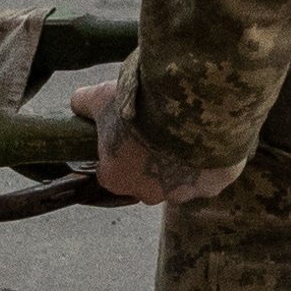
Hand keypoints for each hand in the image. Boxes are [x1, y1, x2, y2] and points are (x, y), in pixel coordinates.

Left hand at [69, 72, 235, 206]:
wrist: (192, 106)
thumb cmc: (142, 106)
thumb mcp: (102, 97)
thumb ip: (83, 103)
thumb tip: (77, 102)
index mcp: (115, 178)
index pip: (110, 171)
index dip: (118, 152)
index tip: (128, 134)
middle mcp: (147, 193)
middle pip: (145, 180)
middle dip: (151, 160)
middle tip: (159, 129)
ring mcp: (183, 193)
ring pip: (179, 181)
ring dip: (182, 163)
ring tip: (187, 132)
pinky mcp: (214, 186)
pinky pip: (210, 177)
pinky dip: (211, 161)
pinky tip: (211, 139)